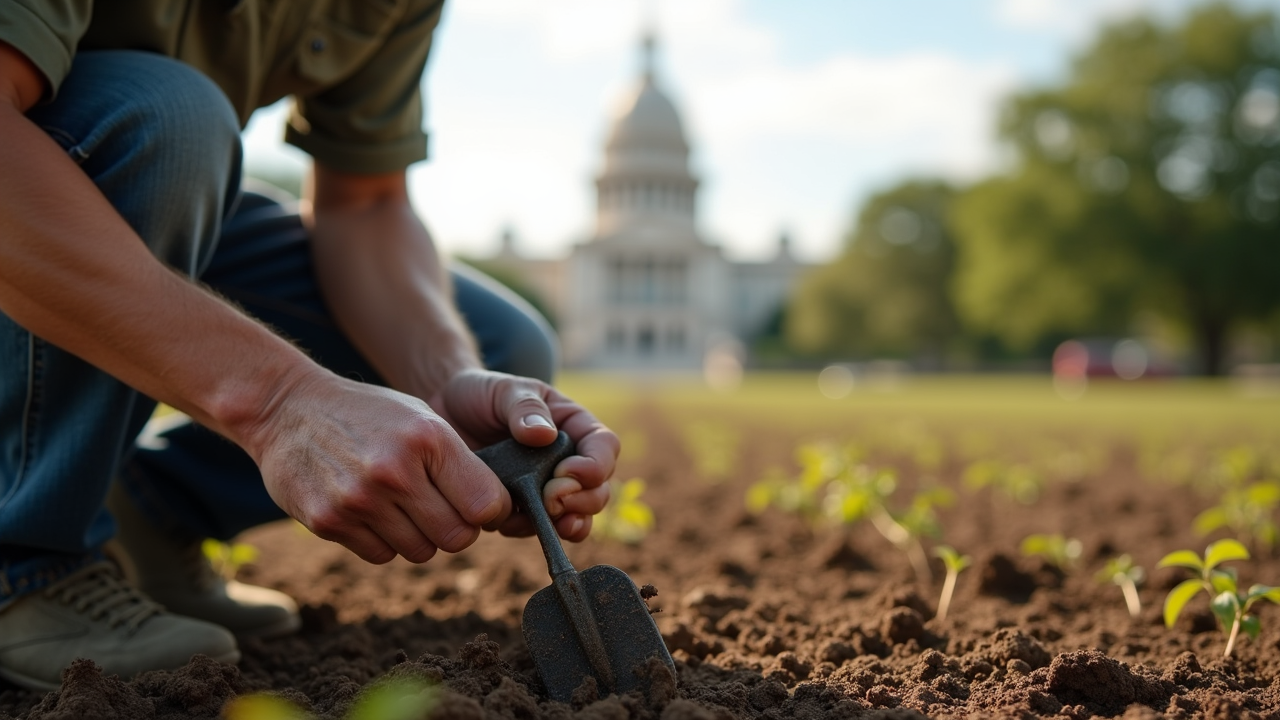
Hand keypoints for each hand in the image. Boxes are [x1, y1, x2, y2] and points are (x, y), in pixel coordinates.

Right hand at [250, 370, 510, 563]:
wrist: (287, 408)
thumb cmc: (369, 414)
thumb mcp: (422, 419)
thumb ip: (458, 463)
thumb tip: (494, 513)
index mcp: (428, 438)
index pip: (486, 505)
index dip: (490, 511)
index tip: (480, 505)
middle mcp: (394, 471)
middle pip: (457, 538)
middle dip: (456, 528)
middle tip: (440, 507)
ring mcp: (359, 500)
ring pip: (421, 552)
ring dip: (419, 535)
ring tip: (401, 503)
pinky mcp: (328, 522)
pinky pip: (381, 555)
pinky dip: (384, 540)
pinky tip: (370, 509)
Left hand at [427, 368, 618, 541]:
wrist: (444, 417)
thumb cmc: (481, 395)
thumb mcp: (503, 390)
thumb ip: (525, 407)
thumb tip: (544, 435)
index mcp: (574, 426)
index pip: (604, 446)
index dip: (596, 464)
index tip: (569, 472)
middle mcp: (567, 461)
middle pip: (597, 489)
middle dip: (583, 500)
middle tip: (554, 499)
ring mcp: (545, 489)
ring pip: (573, 515)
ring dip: (565, 522)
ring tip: (547, 518)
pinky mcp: (521, 509)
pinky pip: (535, 528)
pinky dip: (528, 529)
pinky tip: (507, 521)